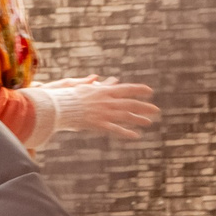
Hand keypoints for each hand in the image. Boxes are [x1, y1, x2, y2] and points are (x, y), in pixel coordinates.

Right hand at [44, 76, 158, 138]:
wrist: (59, 107)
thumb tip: (106, 79)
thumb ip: (98, 85)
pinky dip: (126, 132)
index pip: (126, 89)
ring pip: (126, 116)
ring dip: (138, 119)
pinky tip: (135, 136)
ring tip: (149, 122)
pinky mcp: (99, 124)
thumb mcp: (84, 88)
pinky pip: (115, 129)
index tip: (150, 91)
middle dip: (144, 106)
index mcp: (104, 91)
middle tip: (156, 110)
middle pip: (130, 103)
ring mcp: (104, 113)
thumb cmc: (68, 96)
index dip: (139, 90)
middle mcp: (107, 101)